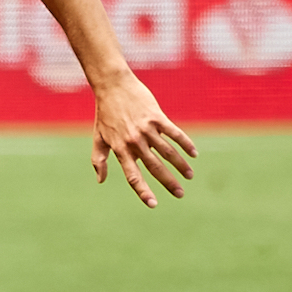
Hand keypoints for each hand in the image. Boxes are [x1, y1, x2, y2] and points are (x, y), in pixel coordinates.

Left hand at [89, 71, 195, 206]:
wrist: (113, 86)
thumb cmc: (105, 114)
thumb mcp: (98, 137)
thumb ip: (99, 160)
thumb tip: (100, 180)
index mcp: (120, 148)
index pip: (132, 175)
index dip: (142, 190)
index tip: (153, 204)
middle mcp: (134, 141)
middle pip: (154, 167)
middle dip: (168, 183)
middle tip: (180, 195)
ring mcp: (146, 129)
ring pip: (168, 152)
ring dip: (180, 166)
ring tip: (189, 176)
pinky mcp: (156, 117)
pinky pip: (174, 133)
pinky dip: (186, 144)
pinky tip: (194, 154)